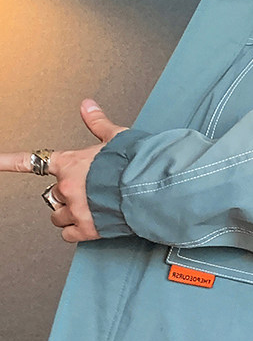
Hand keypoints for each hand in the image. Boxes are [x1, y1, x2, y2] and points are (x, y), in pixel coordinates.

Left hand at [0, 99, 128, 242]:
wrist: (151, 187)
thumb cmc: (136, 163)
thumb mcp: (116, 137)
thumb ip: (98, 123)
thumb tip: (87, 106)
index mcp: (71, 163)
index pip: (31, 162)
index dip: (7, 162)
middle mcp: (68, 187)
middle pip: (53, 194)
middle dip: (67, 194)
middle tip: (87, 192)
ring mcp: (76, 209)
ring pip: (58, 216)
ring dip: (69, 214)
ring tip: (89, 209)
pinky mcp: (88, 228)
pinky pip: (68, 234)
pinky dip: (75, 231)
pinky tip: (89, 224)